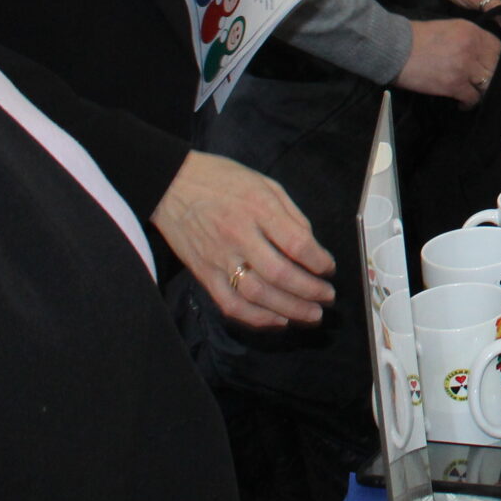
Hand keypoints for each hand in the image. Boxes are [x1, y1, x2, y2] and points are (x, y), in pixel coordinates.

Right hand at [151, 150, 334, 328]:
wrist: (171, 184)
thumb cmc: (222, 180)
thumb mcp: (265, 184)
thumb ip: (290, 214)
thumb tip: (311, 245)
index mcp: (258, 208)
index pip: (296, 243)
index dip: (319, 261)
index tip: (329, 268)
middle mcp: (239, 235)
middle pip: (279, 274)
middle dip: (310, 291)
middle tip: (328, 297)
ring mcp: (219, 258)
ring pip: (257, 294)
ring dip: (289, 310)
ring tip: (311, 314)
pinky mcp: (203, 274)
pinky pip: (230, 304)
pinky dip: (256, 318)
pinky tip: (277, 320)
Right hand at [397, 16, 500, 104]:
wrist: (394, 48)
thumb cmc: (417, 37)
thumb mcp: (450, 28)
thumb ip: (469, 38)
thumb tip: (482, 53)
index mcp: (472, 31)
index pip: (500, 48)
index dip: (500, 61)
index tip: (494, 69)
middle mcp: (473, 47)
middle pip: (497, 67)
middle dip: (494, 78)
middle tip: (486, 85)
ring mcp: (465, 67)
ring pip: (488, 84)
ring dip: (483, 91)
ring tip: (475, 94)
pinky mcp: (454, 84)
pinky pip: (473, 98)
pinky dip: (469, 103)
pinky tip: (462, 103)